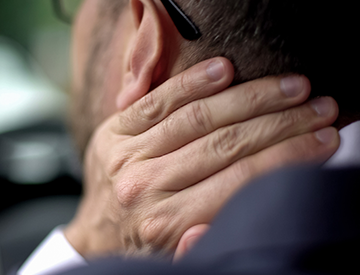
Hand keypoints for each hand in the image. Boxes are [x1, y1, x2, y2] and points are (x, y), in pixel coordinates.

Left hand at [64, 57, 338, 258]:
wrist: (97, 232)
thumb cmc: (145, 241)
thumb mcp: (178, 256)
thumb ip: (202, 243)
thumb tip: (223, 218)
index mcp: (167, 224)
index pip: (241, 180)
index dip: (289, 154)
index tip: (323, 137)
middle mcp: (146, 187)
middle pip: (226, 143)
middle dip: (281, 122)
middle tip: (318, 107)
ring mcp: (127, 155)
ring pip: (198, 117)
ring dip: (251, 97)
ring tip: (290, 86)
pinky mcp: (114, 131)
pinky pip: (159, 100)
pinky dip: (193, 82)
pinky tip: (225, 69)